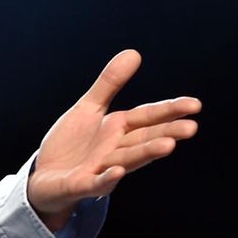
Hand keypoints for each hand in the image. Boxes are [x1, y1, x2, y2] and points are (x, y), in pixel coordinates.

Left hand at [27, 50, 200, 230]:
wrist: (42, 178)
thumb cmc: (70, 144)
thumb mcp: (88, 109)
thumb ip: (109, 84)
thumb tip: (134, 53)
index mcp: (118, 129)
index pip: (147, 117)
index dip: (169, 111)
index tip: (195, 105)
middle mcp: (114, 150)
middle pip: (144, 139)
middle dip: (166, 133)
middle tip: (191, 128)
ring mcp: (99, 169)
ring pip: (126, 160)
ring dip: (146, 153)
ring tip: (168, 145)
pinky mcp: (80, 185)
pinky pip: (95, 182)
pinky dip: (106, 178)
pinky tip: (117, 170)